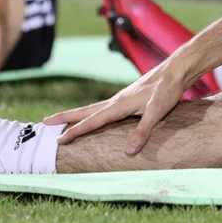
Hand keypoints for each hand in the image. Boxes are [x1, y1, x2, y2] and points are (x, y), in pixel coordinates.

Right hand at [44, 60, 187, 154]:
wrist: (176, 70)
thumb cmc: (168, 89)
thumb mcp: (157, 111)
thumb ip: (143, 131)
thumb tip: (129, 152)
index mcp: (119, 104)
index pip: (93, 121)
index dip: (76, 131)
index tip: (58, 140)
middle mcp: (116, 100)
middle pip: (86, 111)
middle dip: (65, 118)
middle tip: (44, 123)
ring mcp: (121, 98)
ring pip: (93, 108)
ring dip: (77, 115)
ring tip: (63, 121)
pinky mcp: (128, 98)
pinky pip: (103, 108)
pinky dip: (92, 113)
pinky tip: (94, 117)